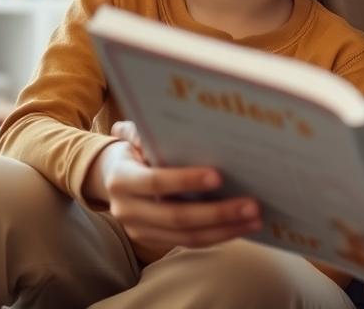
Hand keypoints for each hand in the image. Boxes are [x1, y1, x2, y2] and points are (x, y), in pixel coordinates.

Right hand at [83, 122, 262, 250]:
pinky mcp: (154, 241)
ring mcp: (140, 231)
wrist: (108, 176)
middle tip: (251, 204)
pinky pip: (189, 243)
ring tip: (255, 218)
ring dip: (225, 229)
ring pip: (187, 237)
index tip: (218, 177)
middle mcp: (127, 211)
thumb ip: (151, 131)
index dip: (185, 180)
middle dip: (217, 213)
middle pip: (176, 217)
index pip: (156, 182)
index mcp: (122, 180)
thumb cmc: (133, 147)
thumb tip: (187, 121)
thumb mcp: (134, 135)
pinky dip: (218, 236)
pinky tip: (243, 226)